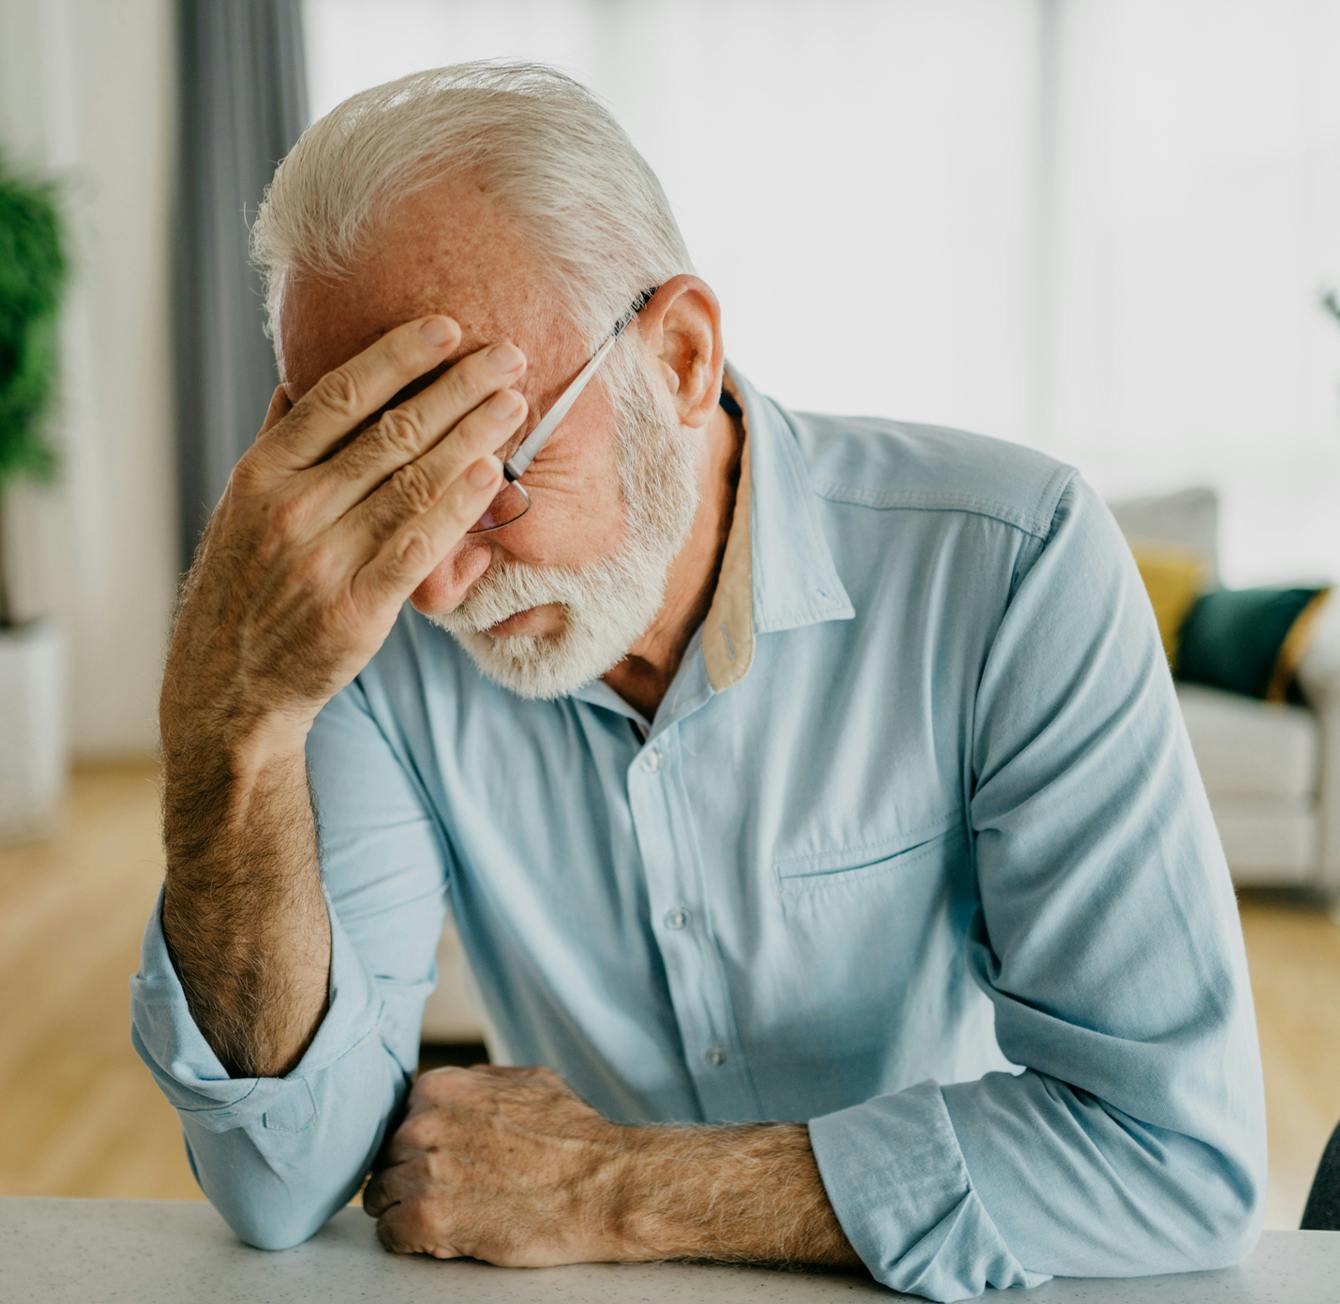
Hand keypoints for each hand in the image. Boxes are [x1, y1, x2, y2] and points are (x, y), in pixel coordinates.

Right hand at [159, 316, 529, 763]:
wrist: (229, 684)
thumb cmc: (245, 586)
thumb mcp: (240, 508)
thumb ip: (277, 444)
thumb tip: (299, 379)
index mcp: (263, 473)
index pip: (339, 396)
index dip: (399, 357)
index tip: (447, 328)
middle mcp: (292, 507)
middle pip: (389, 432)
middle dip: (457, 388)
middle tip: (508, 357)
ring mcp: (325, 557)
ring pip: (412, 482)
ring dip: (472, 436)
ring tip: (514, 404)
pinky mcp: (358, 606)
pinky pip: (419, 545)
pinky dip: (458, 505)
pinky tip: (492, 473)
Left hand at [362, 1065, 633, 1265]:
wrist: (599, 1186)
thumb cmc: (572, 1136)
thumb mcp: (528, 1081)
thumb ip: (480, 1081)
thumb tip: (454, 1089)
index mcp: (441, 1087)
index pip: (399, 1120)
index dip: (420, 1145)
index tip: (441, 1160)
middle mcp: (423, 1123)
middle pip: (388, 1159)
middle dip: (411, 1176)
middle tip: (452, 1191)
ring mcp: (423, 1171)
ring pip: (381, 1196)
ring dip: (408, 1209)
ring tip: (452, 1213)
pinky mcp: (427, 1219)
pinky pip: (390, 1234)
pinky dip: (411, 1241)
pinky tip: (444, 1236)